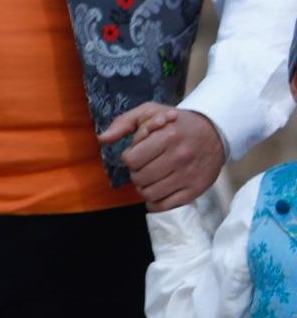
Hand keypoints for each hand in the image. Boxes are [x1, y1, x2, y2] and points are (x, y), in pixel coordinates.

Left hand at [105, 103, 225, 211]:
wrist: (215, 131)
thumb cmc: (176, 122)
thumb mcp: (150, 112)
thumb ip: (124, 123)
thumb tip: (102, 139)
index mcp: (167, 136)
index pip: (131, 160)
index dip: (129, 157)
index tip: (138, 153)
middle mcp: (179, 157)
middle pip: (139, 178)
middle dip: (136, 173)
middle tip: (144, 166)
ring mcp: (189, 175)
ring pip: (149, 194)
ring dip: (144, 187)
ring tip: (150, 177)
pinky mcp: (196, 190)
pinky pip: (165, 206)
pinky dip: (155, 202)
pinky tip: (157, 191)